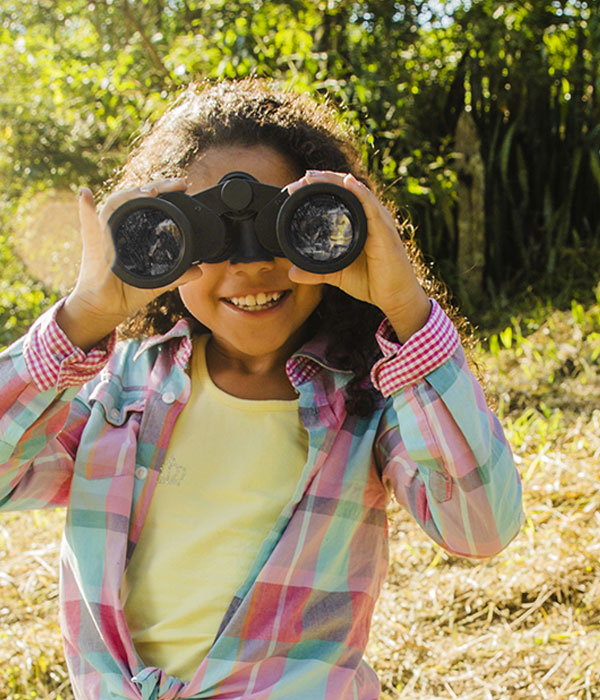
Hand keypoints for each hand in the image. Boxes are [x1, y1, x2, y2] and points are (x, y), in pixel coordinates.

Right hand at [56, 179, 203, 351]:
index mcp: (134, 232)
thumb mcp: (159, 281)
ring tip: (151, 191)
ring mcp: (104, 232)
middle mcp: (119, 227)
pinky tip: (85, 195)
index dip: (164, 192)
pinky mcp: (94, 244)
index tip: (183, 186)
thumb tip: (198, 270)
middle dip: (156, 186)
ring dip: (131, 194)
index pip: (148, 204)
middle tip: (177, 183)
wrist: (107, 307)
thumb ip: (177, 275)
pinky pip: (89, 223)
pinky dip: (86, 209)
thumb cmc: (129, 291)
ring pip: (116, 204)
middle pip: (134, 197)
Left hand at [286, 170, 430, 341]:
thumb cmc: (374, 282)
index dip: (321, 187)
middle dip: (324, 180)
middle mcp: (372, 217)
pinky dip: (361, 193)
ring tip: (315, 176)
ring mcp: (380, 223)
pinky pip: (373, 208)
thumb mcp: (338, 274)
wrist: (396, 298)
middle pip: (348, 188)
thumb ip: (316, 271)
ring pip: (358, 193)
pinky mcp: (386, 233)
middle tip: (302, 177)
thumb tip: (292, 272)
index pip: (342, 196)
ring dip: (336, 182)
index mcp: (362, 222)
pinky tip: (349, 183)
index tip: (297, 187)